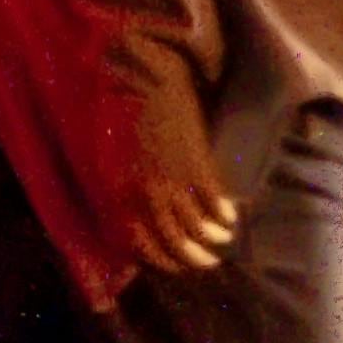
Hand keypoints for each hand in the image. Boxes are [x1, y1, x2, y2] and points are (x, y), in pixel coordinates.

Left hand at [125, 116, 238, 278]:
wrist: (146, 78)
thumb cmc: (124, 113)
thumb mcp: (111, 157)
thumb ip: (123, 189)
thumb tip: (134, 218)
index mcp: (121, 192)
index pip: (140, 242)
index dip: (160, 258)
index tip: (174, 264)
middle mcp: (146, 193)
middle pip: (172, 241)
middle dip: (191, 258)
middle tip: (208, 262)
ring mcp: (173, 180)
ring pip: (195, 228)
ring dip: (212, 240)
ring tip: (223, 240)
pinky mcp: (197, 165)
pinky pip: (213, 202)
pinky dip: (223, 215)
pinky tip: (231, 218)